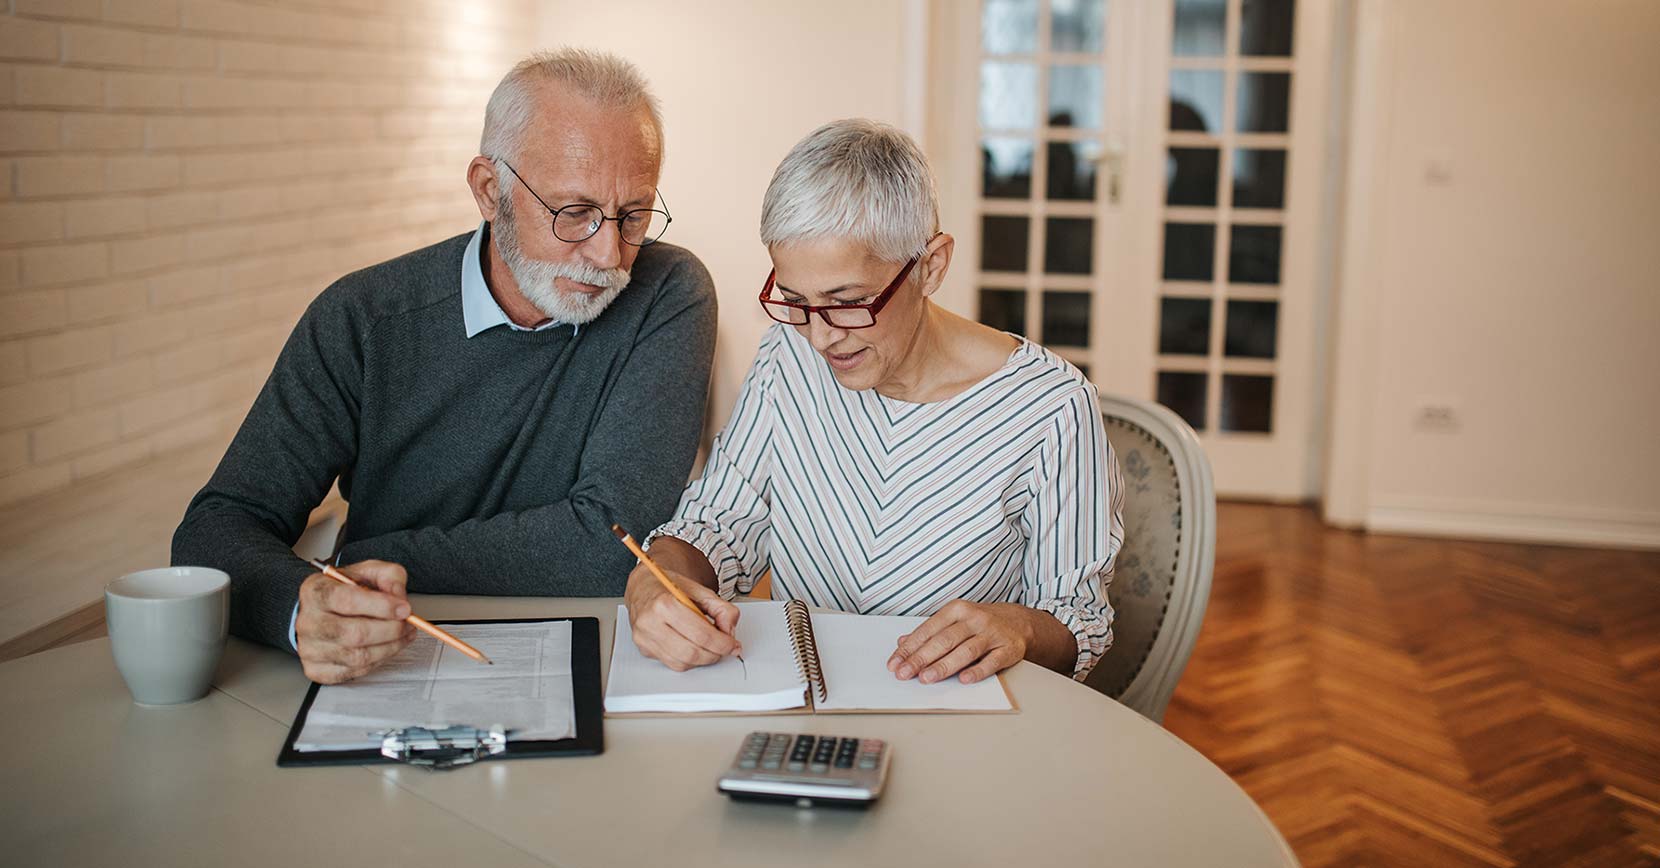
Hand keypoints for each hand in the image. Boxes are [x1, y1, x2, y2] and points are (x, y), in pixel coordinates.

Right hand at [296, 559, 416, 684]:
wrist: (321, 611)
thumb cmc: (344, 592)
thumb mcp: (368, 572)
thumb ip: (388, 576)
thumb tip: (399, 598)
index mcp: (316, 591)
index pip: (347, 600)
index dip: (381, 606)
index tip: (404, 609)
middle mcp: (309, 621)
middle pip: (355, 633)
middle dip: (391, 630)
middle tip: (408, 624)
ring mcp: (310, 648)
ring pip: (358, 656)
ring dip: (390, 647)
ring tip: (403, 635)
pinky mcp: (316, 669)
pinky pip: (355, 672)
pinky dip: (378, 661)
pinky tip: (385, 648)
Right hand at [623, 565, 741, 670]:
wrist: (643, 587)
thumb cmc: (669, 587)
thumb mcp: (700, 590)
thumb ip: (721, 608)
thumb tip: (729, 631)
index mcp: (665, 603)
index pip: (701, 634)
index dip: (722, 643)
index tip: (732, 644)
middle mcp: (650, 622)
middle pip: (691, 652)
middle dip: (714, 654)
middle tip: (724, 648)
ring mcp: (644, 638)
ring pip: (682, 663)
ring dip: (702, 659)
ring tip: (710, 647)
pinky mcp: (644, 649)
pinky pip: (672, 664)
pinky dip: (688, 660)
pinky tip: (693, 647)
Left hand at [886, 600, 1033, 684]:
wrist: (1020, 622)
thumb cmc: (981, 622)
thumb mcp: (954, 619)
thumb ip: (929, 631)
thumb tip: (902, 642)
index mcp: (957, 610)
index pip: (928, 629)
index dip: (910, 648)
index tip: (895, 663)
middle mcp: (974, 619)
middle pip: (944, 640)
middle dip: (921, 658)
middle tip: (905, 673)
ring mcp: (992, 634)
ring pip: (965, 651)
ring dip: (944, 665)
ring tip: (926, 678)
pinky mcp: (1008, 649)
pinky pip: (992, 661)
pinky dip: (978, 671)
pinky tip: (963, 679)